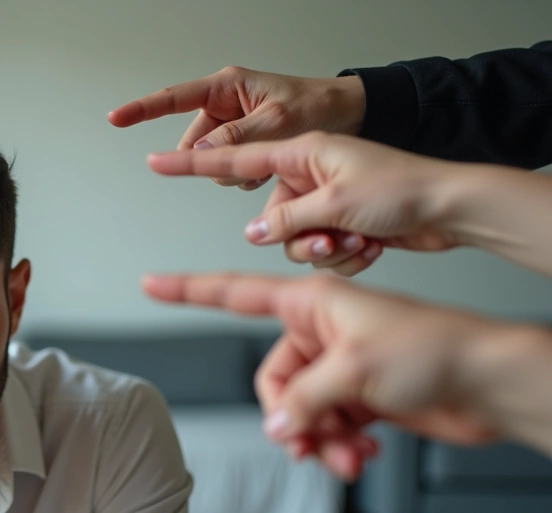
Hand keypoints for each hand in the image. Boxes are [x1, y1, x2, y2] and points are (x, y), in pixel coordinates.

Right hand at [108, 67, 364, 189]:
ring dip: (235, 170)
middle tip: (251, 161)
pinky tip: (271, 167)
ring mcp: (233, 124)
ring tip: (270, 161)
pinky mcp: (243, 142)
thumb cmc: (320, 106)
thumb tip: (199, 152)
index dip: (142, 109)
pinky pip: (228, 167)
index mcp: (228, 88)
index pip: (173, 98)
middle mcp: (225, 104)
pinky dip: (247, 173)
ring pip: (211, 160)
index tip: (115, 118)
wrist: (351, 115)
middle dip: (215, 159)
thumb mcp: (279, 123)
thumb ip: (236, 138)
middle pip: (194, 142)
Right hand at [143, 272, 505, 479]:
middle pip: (270, 379)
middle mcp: (320, 331)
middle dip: (289, 417)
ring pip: (298, 410)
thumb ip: (301, 400)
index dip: (188, 290)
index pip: (233, 293)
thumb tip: (277, 429)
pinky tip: (360, 452)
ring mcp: (338, 365)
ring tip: (345, 453)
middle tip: (312, 438)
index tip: (151, 283)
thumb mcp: (352, 371)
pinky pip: (324, 425)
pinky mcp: (359, 396)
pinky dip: (337, 443)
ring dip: (318, 438)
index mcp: (310, 303)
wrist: (488, 383)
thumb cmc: (432, 350)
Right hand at [148, 132, 462, 275]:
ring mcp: (330, 203)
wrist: (455, 211)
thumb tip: (255, 232)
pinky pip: (322, 254)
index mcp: (306, 153)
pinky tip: (372, 248)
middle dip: (299, 237)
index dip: (195, 161)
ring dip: (325, 252)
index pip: (236, 157)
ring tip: (358, 244)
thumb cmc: (406, 190)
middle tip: (331, 237)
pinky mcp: (346, 228)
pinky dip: (345, 258)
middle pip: (272, 218)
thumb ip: (286, 219)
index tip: (157, 160)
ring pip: (296, 242)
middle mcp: (313, 177)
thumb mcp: (336, 204)